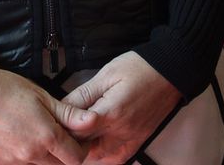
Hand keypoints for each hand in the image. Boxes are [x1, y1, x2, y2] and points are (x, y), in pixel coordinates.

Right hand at [0, 68, 99, 164]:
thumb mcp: (42, 96)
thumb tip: (92, 121)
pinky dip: (24, 159)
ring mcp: (14, 162)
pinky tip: (19, 141)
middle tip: (56, 136)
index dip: (80, 149)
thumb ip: (68, 114)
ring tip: (36, 136)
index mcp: (46, 136)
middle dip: (63, 154)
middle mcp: (31, 154)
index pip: (76, 158)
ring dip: (44, 157)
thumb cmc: (5, 89)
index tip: (76, 139)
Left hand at [58, 53, 181, 164]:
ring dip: (84, 149)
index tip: (53, 118)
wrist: (171, 72)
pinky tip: (94, 142)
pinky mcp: (137, 143)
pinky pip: (113, 159)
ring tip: (77, 132)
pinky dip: (101, 154)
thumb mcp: (106, 74)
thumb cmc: (140, 69)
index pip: (75, 132)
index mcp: (111, 114)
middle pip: (84, 149)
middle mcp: (121, 133)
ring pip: (97, 158)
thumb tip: (61, 107)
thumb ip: (82, 95)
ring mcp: (130, 141)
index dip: (60, 126)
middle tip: (61, 125)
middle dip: (70, 139)